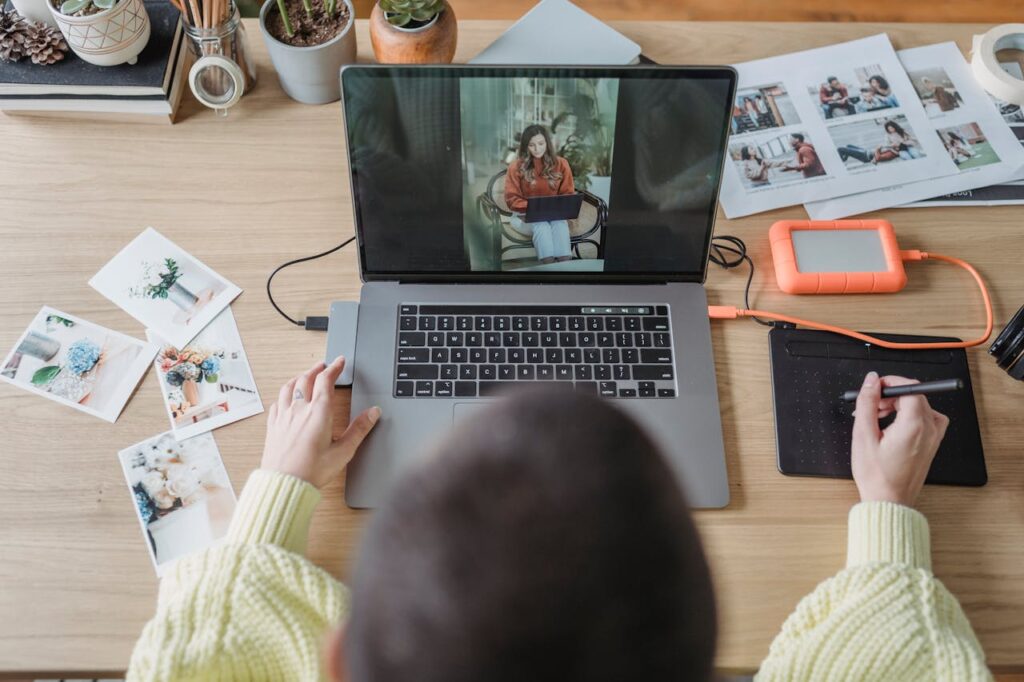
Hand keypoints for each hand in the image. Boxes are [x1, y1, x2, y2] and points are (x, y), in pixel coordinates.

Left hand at [261, 356, 380, 488]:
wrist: (284, 484)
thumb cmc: (312, 471)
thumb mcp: (343, 451)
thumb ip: (360, 429)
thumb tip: (373, 413)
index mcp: (318, 412)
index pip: (326, 380)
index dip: (334, 368)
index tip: (340, 361)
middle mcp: (299, 409)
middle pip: (306, 379)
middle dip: (316, 369)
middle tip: (324, 366)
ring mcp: (283, 417)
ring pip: (289, 387)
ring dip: (299, 377)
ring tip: (305, 376)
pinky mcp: (273, 426)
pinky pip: (277, 402)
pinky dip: (284, 394)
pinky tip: (286, 398)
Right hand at [851, 372, 948, 506]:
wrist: (888, 501)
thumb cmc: (876, 475)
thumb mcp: (863, 435)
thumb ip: (867, 403)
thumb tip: (871, 380)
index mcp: (914, 425)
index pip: (910, 388)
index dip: (891, 382)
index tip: (875, 388)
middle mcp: (929, 430)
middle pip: (915, 395)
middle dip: (891, 395)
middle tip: (871, 406)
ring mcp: (934, 438)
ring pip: (921, 406)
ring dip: (900, 405)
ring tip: (879, 417)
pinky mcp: (932, 444)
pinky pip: (926, 419)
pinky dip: (910, 416)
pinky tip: (894, 425)